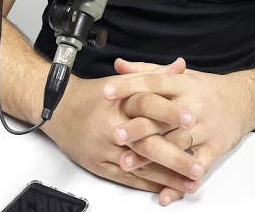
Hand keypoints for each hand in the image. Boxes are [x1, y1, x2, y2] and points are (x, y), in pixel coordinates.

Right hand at [42, 58, 199, 195]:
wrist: (58, 109)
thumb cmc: (93, 95)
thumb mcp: (123, 80)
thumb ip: (154, 75)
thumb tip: (180, 66)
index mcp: (120, 101)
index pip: (148, 104)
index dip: (171, 112)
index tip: (192, 120)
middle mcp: (112, 125)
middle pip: (147, 143)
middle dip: (174, 157)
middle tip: (197, 166)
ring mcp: (105, 148)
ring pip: (140, 166)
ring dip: (167, 176)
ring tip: (190, 183)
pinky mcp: (98, 165)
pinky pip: (127, 178)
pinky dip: (148, 183)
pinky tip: (166, 188)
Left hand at [108, 59, 253, 204]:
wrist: (243, 101)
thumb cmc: (205, 89)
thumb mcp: (179, 75)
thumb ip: (148, 71)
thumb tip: (119, 66)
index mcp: (183, 84)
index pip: (154, 82)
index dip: (130, 86)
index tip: (107, 92)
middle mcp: (194, 105)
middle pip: (163, 116)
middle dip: (138, 126)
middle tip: (115, 134)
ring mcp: (206, 128)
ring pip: (176, 143)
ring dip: (151, 156)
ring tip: (127, 163)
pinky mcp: (215, 148)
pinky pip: (198, 167)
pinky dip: (181, 182)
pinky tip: (166, 192)